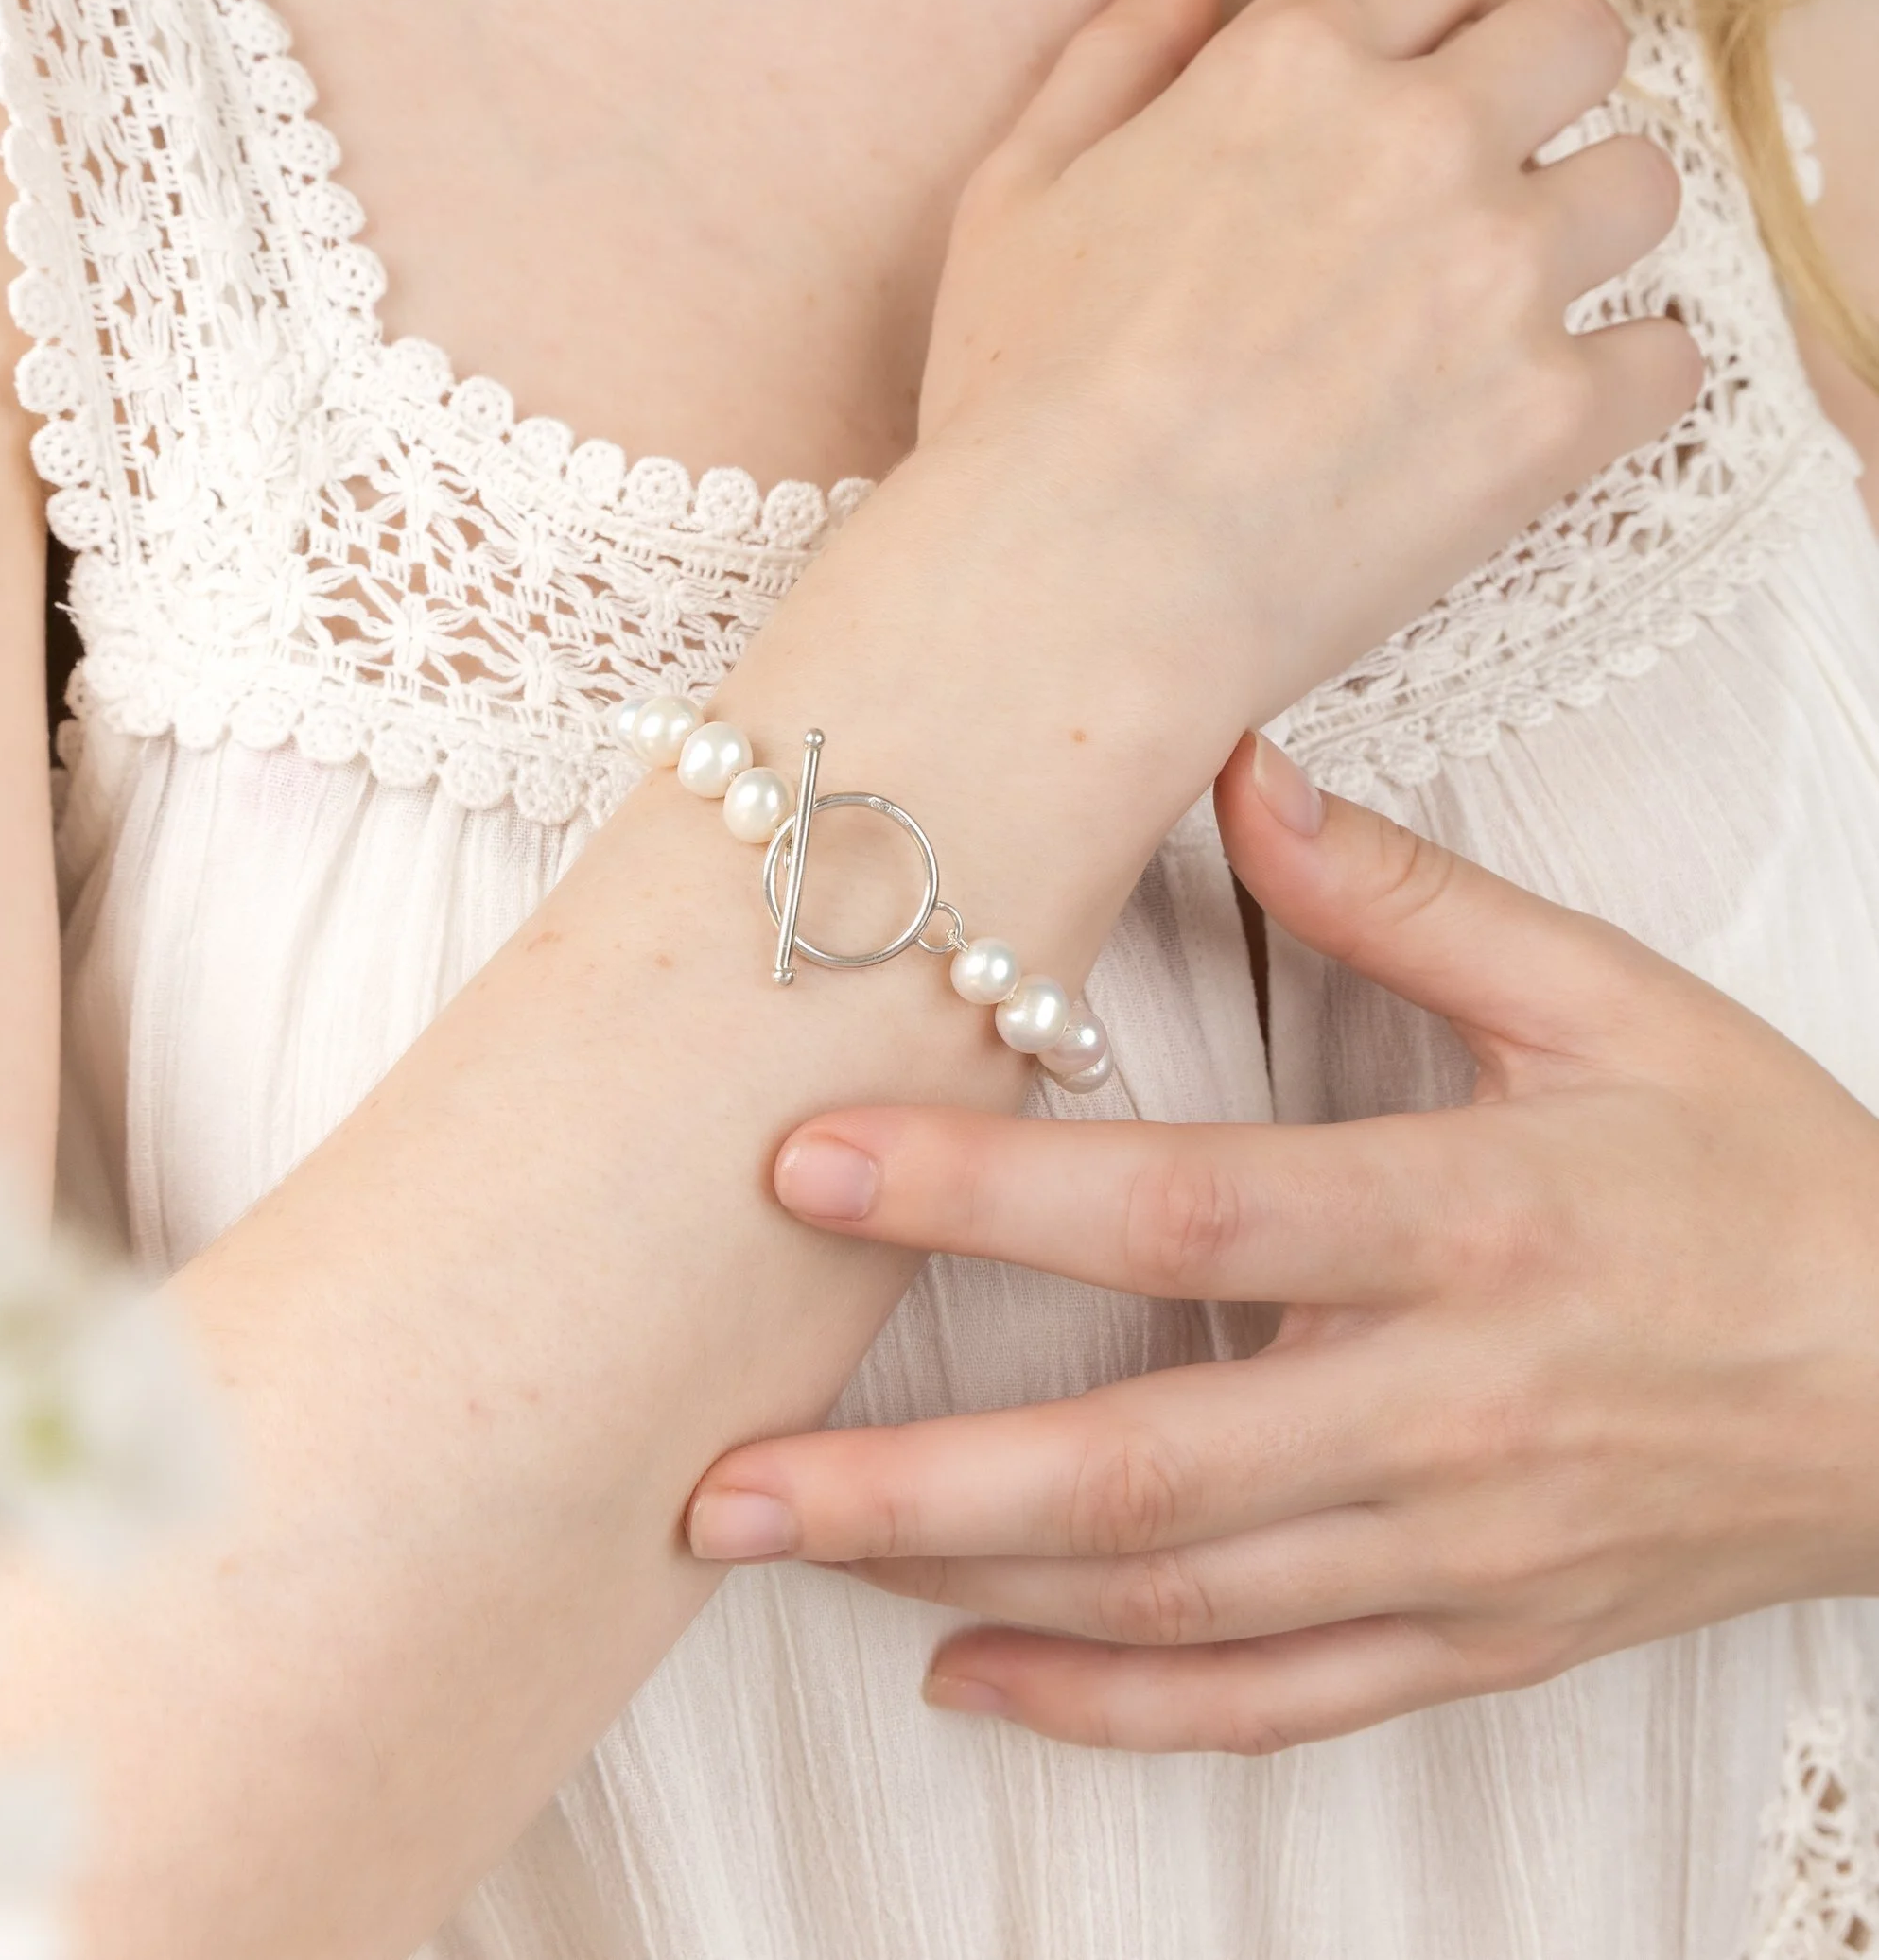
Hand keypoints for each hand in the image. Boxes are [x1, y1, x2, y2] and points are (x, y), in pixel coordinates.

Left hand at [685, 735, 1878, 1754]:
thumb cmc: (1766, 1179)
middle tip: (714, 1479)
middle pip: (1141, 1465)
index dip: (985, 1190)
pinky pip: (1269, 1704)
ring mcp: (1457, 1554)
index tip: (803, 1165)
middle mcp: (1447, 1412)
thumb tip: (1238, 771)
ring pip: (1173, 1604)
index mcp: (1468, 1224)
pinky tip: (965, 1677)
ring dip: (960, 1587)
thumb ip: (1408, 896)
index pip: (1184, 1211)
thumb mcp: (1612, 1002)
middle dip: (908, 1482)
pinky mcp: (1474, 1639)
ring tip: (783, 1553)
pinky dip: (1109, 1709)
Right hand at [837, 0, 1700, 729]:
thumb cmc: (1015, 404)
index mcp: (1291, 67)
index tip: (1437, 60)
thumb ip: (1111, 57)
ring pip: (1645, 184)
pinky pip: (1671, 354)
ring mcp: (1502, 276)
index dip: (1451, 4)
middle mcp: (1423, 140)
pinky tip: (1541, 408)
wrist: (1071, 590)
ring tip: (1511, 300)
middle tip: (1489, 170)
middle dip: (1546, 85)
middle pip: (1585, 37)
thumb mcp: (1015, 198)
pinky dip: (1621, 377)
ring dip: (1588, 226)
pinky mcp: (1552, 414)